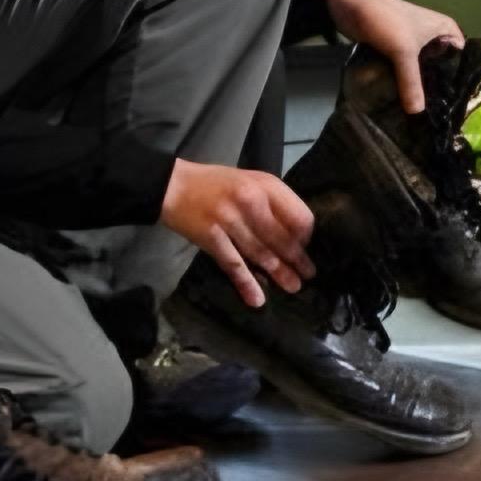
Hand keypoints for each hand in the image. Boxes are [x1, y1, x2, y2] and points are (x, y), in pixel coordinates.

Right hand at [162, 160, 315, 307]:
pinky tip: (257, 299)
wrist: (172, 185)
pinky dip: (246, 283)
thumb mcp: (250, 181)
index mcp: (266, 185)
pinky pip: (234, 265)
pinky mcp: (212, 237)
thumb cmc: (215, 184)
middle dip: (297, 260)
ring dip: (279, 274)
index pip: (299, 216)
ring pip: (262, 253)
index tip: (304, 246)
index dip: (305, 235)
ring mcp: (231, 220)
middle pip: (283, 238)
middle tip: (307, 275)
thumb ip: (273, 202)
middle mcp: (252, 201)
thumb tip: (296, 233)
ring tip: (292, 286)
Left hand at [327, 0, 463, 113]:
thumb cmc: (385, 20)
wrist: (348, 5)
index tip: (457, 104)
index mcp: (445, 28)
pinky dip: (406, 82)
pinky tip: (408, 100)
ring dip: (421, 87)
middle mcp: (434, 36)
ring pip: (423, 70)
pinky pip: (407, 70)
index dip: (460, 80)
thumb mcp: (402, 51)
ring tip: (425, 112)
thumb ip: (411, 82)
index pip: (461, 58)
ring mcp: (415, 44)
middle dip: (439, 87)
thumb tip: (417, 113)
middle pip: (442, 67)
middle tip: (439, 112)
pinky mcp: (397, 51)